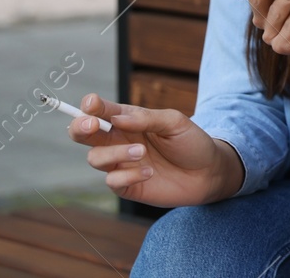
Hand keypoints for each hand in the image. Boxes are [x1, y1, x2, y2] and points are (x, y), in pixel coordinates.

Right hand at [67, 93, 242, 206]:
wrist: (209, 172)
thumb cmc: (191, 142)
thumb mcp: (175, 122)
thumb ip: (146, 118)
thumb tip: (117, 118)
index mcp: (128, 120)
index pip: (101, 110)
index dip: (91, 106)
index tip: (92, 103)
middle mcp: (119, 140)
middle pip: (83, 133)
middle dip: (80, 127)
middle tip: (92, 125)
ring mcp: (120, 163)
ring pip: (95, 158)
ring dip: (116, 153)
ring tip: (142, 152)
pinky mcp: (126, 186)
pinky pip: (112, 181)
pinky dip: (128, 176)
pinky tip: (150, 173)